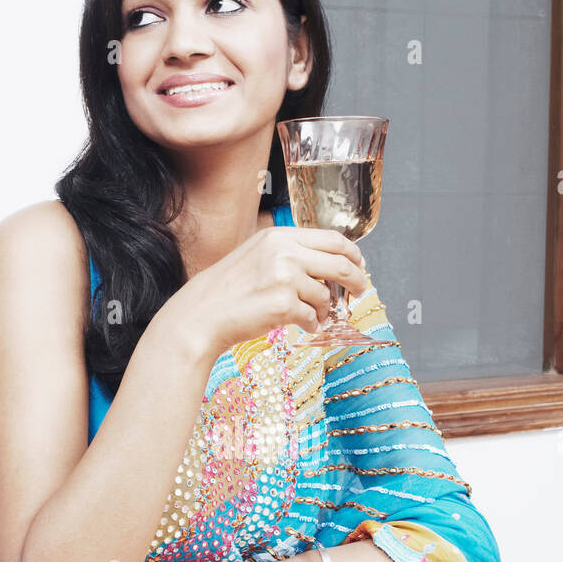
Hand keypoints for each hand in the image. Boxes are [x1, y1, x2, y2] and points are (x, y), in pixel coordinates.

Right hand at [164, 226, 367, 358]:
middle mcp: (284, 252)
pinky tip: (302, 326)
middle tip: (360, 291)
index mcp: (279, 235)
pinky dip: (312, 324)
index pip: (332, 238)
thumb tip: (327, 264)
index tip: (359, 265)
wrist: (202, 314)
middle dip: (356, 280)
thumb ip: (290, 254)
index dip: (352, 253)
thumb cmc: (228, 289)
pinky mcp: (283, 304)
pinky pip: (313, 316)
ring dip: (324, 309)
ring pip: (325, 295)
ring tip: (312, 316)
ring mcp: (285, 277)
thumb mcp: (258, 255)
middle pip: (340, 263)